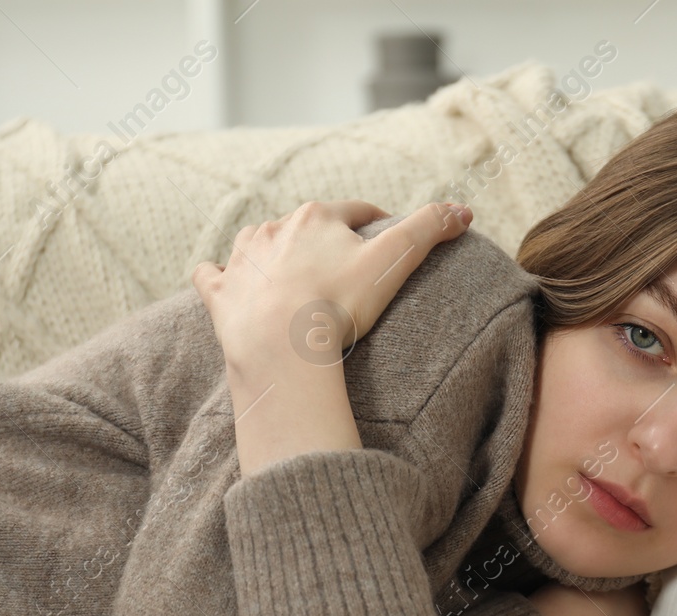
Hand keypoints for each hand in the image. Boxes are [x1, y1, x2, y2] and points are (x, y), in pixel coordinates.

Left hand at [191, 199, 473, 476]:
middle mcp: (274, 228)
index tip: (385, 237)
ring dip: (271, 252)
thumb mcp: (395, 262)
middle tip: (342, 266)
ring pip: (258, 243)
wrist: (281, 343)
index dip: (374, 223)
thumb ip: (430, 231)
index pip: (354, 212)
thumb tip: (465, 211)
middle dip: (322, 240)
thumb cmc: (339, 302)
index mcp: (317, 217)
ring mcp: (242, 260)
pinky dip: (218, 274)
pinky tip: (220, 277)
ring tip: (288, 274)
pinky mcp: (220, 293)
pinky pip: (212, 274)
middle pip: (306, 227)